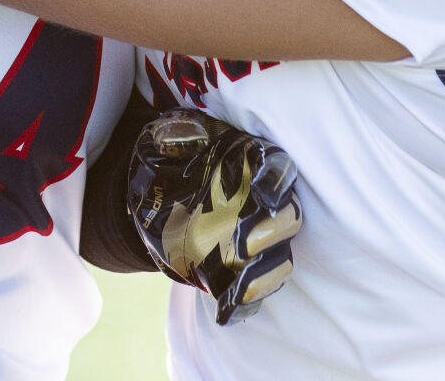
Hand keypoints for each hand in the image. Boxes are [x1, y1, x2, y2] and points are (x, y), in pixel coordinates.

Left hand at [128, 110, 301, 325]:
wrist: (155, 193)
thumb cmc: (170, 158)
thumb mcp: (169, 138)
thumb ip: (179, 135)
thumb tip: (180, 136)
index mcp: (252, 165)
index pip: (279, 169)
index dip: (276, 181)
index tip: (263, 193)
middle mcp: (263, 204)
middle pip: (289, 218)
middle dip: (272, 230)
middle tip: (243, 239)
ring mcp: (257, 240)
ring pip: (280, 260)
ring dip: (262, 272)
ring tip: (236, 277)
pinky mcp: (240, 270)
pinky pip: (257, 290)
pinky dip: (247, 301)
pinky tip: (229, 308)